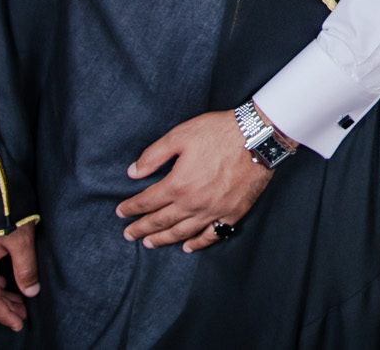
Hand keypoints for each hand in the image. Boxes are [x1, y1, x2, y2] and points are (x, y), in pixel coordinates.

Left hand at [115, 109, 279, 251]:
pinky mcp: (232, 213)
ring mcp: (213, 211)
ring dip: (163, 239)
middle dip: (141, 228)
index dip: (131, 208)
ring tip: (149, 243)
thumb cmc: (220, 132)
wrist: (259, 136)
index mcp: (178, 184)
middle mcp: (193, 203)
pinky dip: (198, 243)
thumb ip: (154, 155)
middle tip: (128, 234)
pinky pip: (212, 235)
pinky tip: (187, 246)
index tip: (120, 212)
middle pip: (161, 221)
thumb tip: (133, 172)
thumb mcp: (181, 135)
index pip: (147, 201)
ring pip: (183, 232)